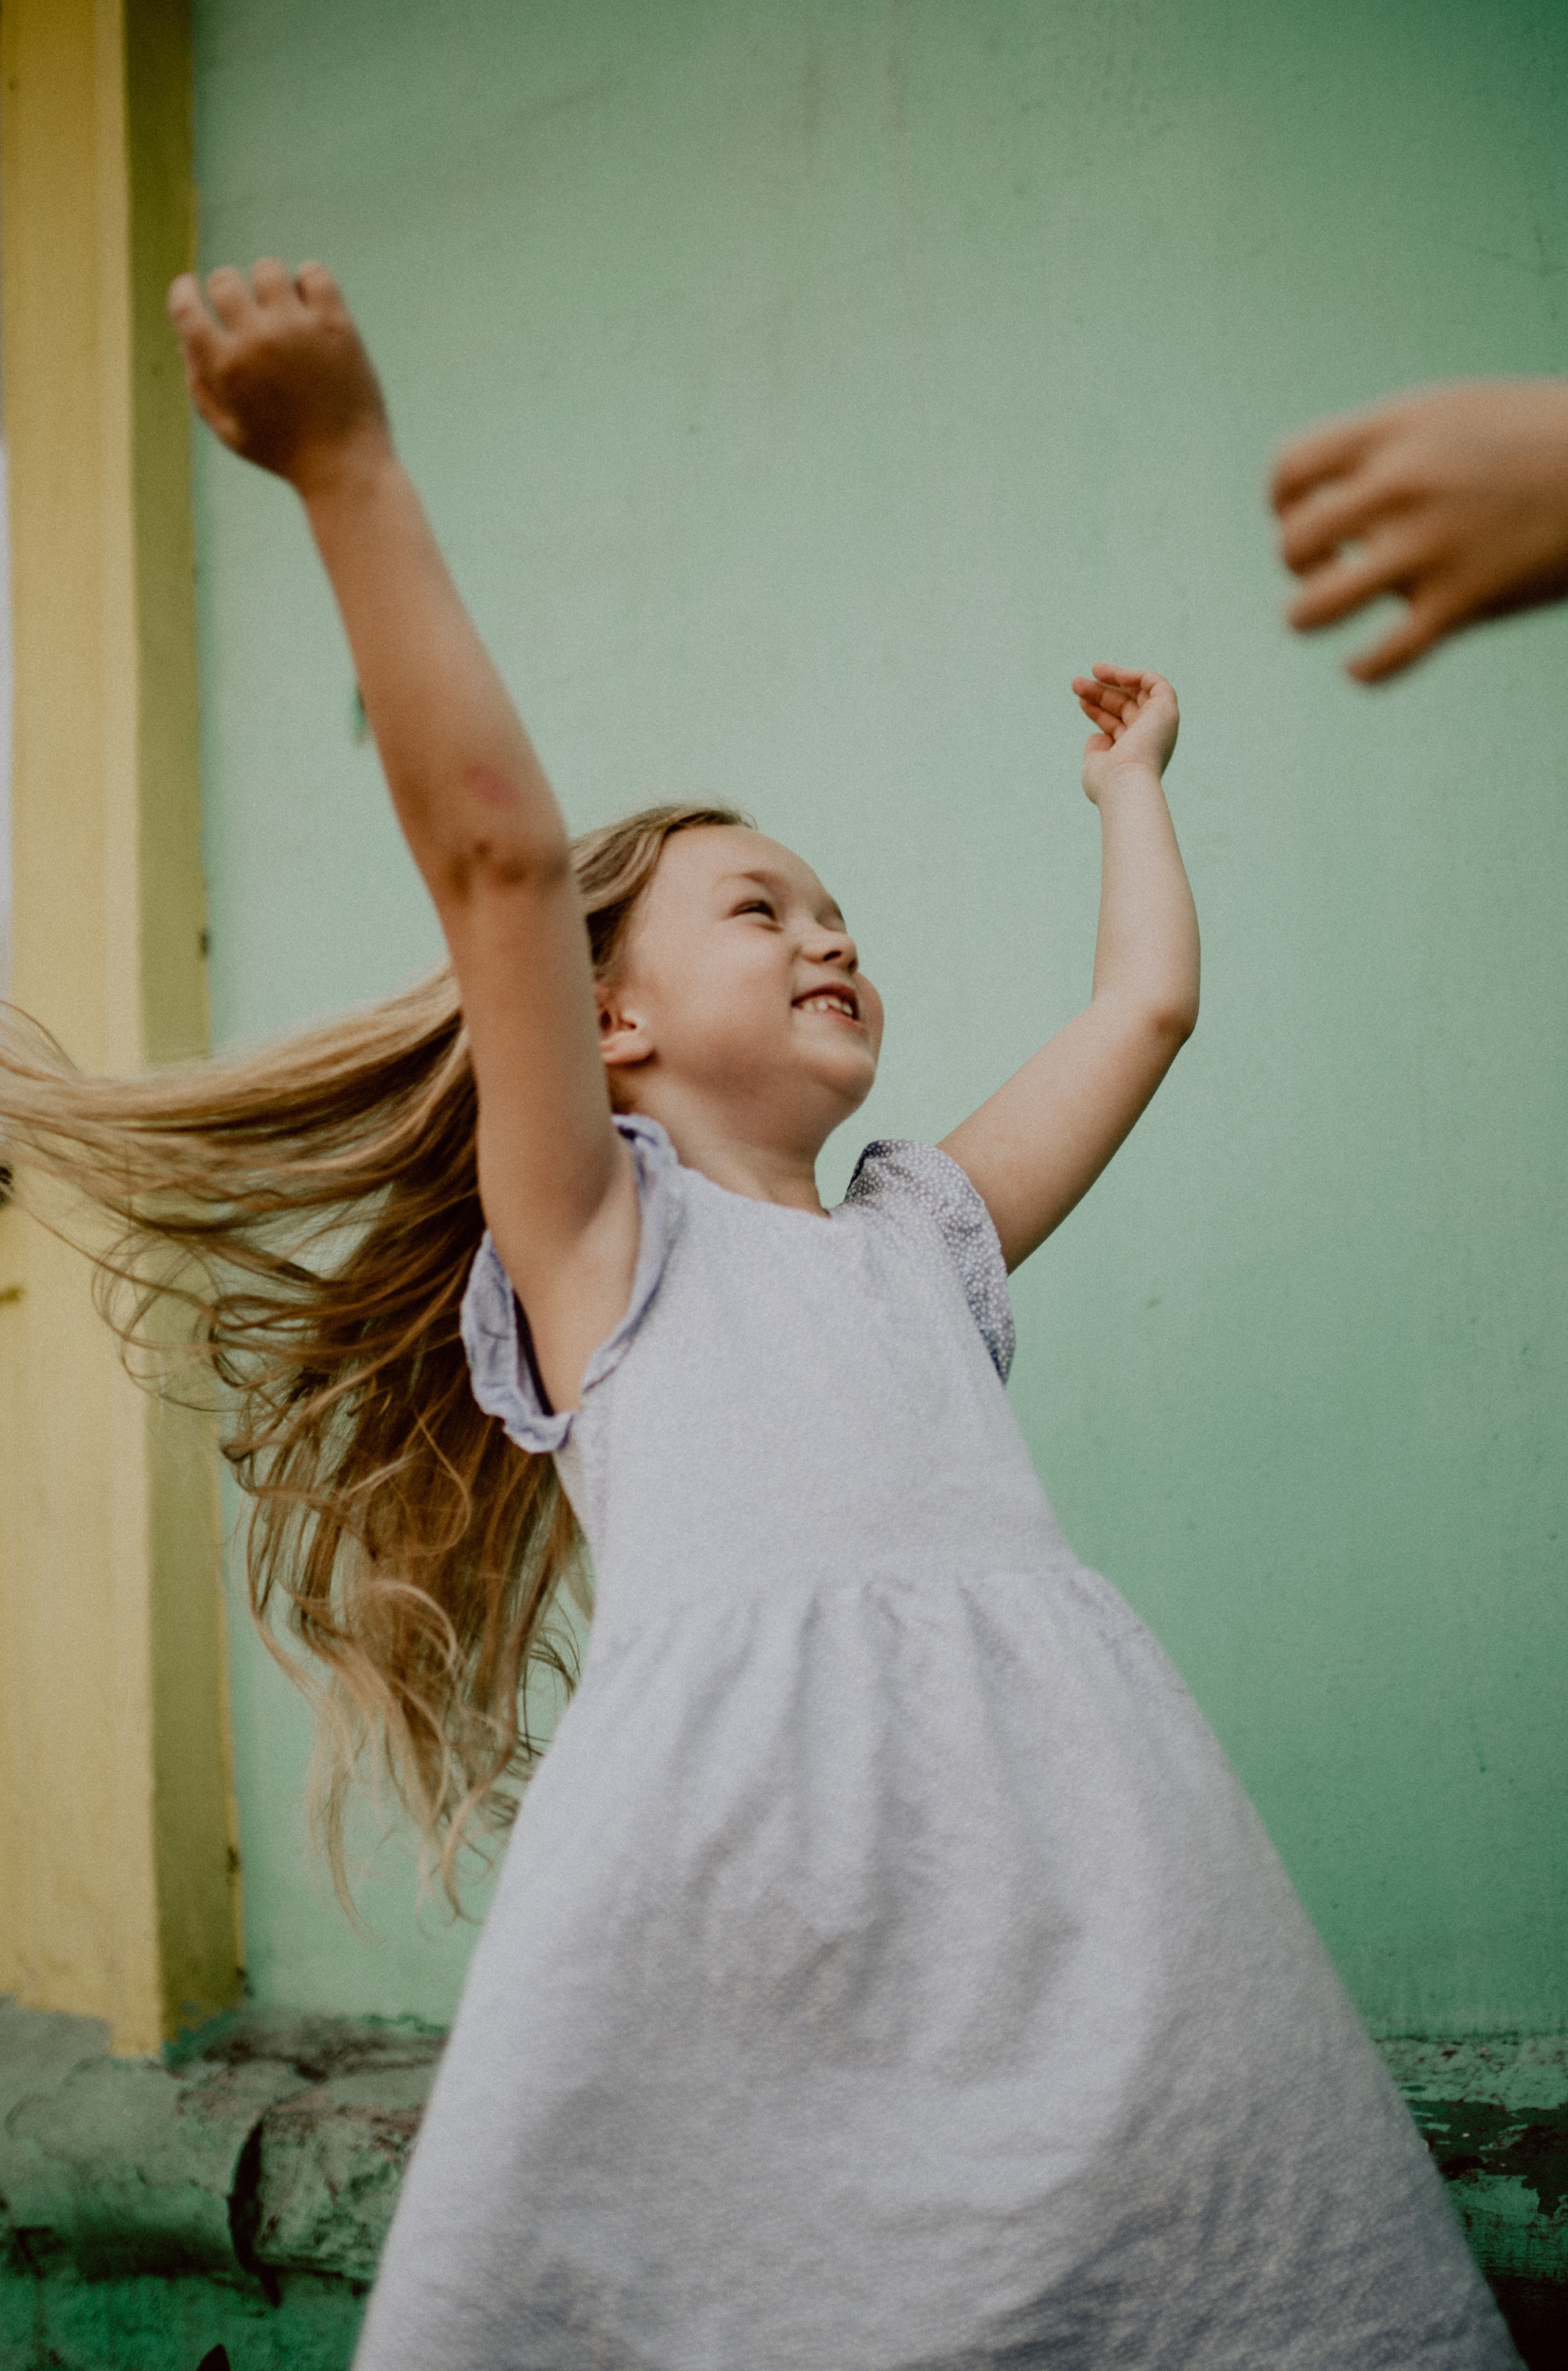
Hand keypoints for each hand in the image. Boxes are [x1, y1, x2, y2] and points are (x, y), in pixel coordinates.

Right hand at [167, 259, 389, 495]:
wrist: (345, 467)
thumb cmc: (284, 453)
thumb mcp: (229, 431)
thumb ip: (200, 385)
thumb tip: (183, 339)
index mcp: (225, 366)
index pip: (185, 306)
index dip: (183, 291)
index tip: (191, 289)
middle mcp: (257, 340)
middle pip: (225, 280)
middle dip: (228, 290)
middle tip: (246, 311)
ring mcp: (298, 328)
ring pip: (268, 269)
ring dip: (269, 285)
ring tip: (282, 310)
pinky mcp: (335, 324)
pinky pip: (313, 272)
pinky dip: (308, 282)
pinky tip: (310, 307)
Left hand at [1072, 665, 1178, 803]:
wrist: (1125, 784)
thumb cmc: (1107, 783)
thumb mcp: (1096, 766)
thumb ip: (1097, 750)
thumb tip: (1097, 736)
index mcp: (1135, 753)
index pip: (1117, 724)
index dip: (1098, 710)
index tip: (1080, 700)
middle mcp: (1150, 738)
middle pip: (1125, 706)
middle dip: (1101, 692)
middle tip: (1076, 683)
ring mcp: (1160, 724)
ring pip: (1139, 692)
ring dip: (1115, 678)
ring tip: (1092, 669)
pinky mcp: (1167, 711)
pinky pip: (1156, 684)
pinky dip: (1137, 676)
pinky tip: (1116, 675)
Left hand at [1271, 378, 1567, 681]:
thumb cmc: (1535, 438)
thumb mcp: (1452, 415)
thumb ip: (1388, 447)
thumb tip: (1330, 492)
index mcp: (1396, 432)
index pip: (1291, 469)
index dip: (1282, 502)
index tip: (1303, 515)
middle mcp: (1404, 486)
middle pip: (1295, 542)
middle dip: (1299, 563)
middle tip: (1327, 568)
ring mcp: (1431, 546)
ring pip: (1318, 607)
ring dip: (1306, 617)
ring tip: (1319, 615)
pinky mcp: (1464, 600)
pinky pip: (1384, 657)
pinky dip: (1364, 670)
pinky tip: (1363, 664)